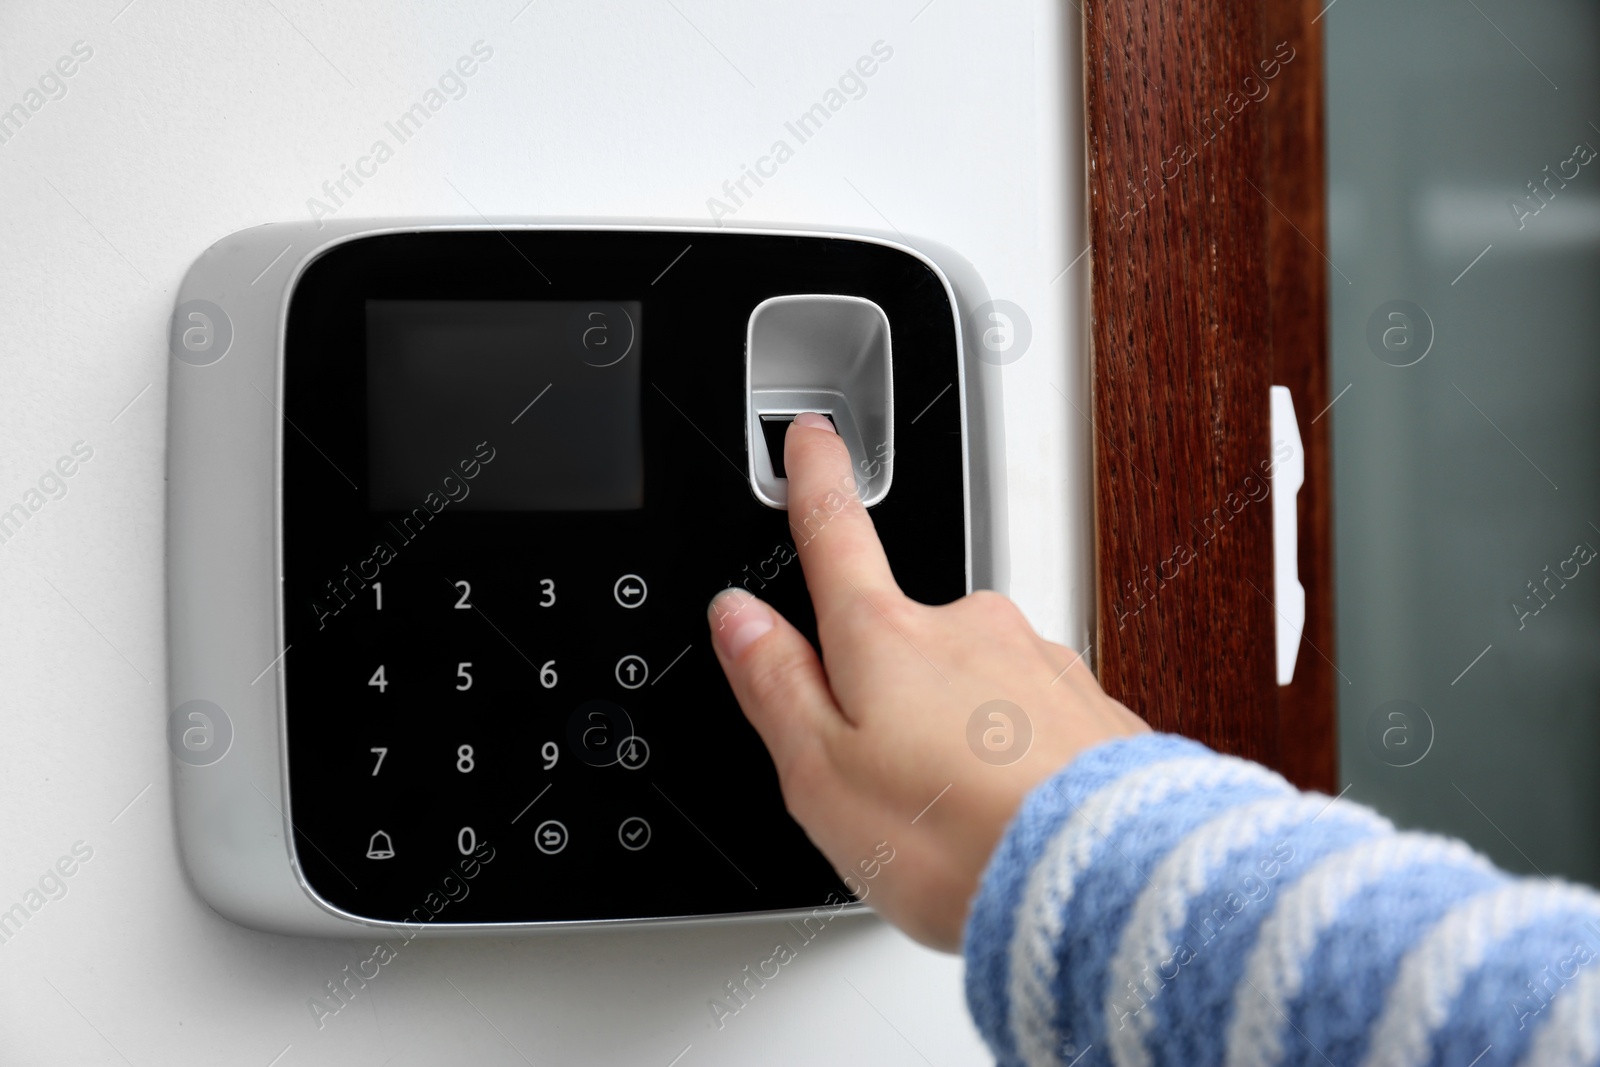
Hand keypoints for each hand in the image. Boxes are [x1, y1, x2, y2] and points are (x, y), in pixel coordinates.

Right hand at [706, 413, 1148, 950]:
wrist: (1099, 883)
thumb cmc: (957, 837)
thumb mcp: (820, 773)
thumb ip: (775, 684)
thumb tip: (739, 618)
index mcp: (886, 637)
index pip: (836, 532)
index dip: (817, 477)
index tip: (813, 435)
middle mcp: (970, 628)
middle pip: (903, 633)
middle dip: (890, 692)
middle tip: (888, 783)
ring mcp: (1038, 661)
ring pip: (971, 684)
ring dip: (956, 734)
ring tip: (953, 820)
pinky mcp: (1092, 706)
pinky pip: (1030, 721)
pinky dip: (1014, 759)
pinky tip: (1009, 817)